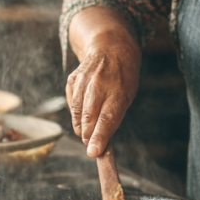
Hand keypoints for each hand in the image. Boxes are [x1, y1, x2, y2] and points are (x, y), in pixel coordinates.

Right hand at [66, 36, 140, 157]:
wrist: (110, 46)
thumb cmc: (124, 76)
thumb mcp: (128, 94)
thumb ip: (115, 117)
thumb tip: (101, 142)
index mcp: (119, 89)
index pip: (108, 118)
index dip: (99, 137)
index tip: (93, 152)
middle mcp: (99, 84)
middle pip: (89, 118)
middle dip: (88, 136)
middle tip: (91, 146)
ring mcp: (83, 80)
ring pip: (76, 114)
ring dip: (81, 128)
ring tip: (87, 132)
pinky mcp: (72, 80)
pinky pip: (71, 105)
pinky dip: (76, 114)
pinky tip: (84, 113)